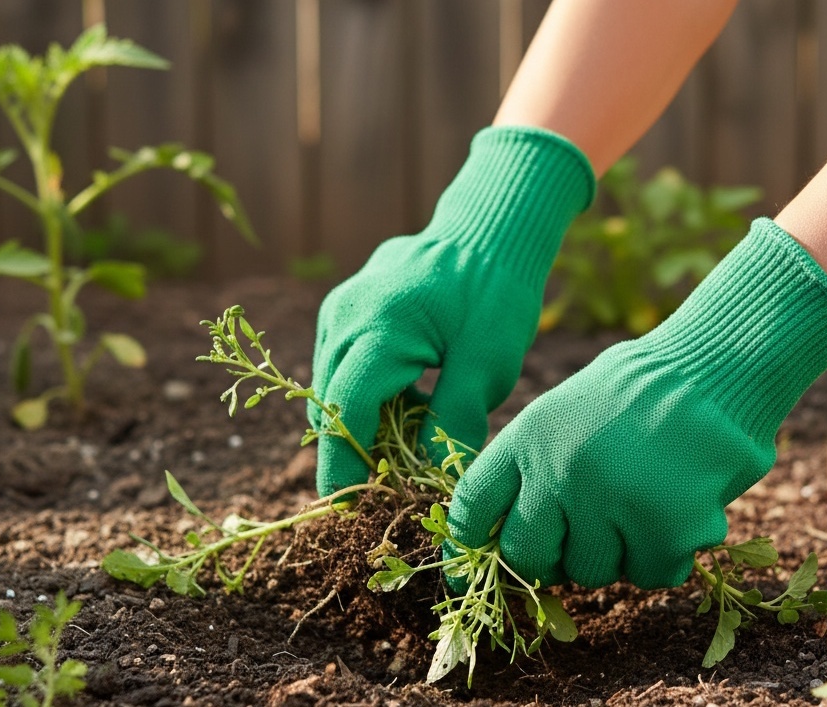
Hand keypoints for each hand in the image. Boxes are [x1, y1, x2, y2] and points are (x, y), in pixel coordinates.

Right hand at [311, 126, 594, 496]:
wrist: (490, 230)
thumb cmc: (496, 294)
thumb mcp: (487, 365)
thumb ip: (453, 422)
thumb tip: (425, 477)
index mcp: (379, 330)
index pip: (346, 413)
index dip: (344, 465)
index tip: (348, 509)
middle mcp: (345, 317)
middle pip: (331, 403)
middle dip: (351, 450)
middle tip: (384, 490)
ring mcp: (340, 309)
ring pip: (333, 386)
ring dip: (361, 421)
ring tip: (405, 446)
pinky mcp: (346, 309)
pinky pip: (342, 365)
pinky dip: (366, 394)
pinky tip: (407, 405)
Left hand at [447, 218, 826, 588]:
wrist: (715, 369)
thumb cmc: (641, 391)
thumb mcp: (566, 410)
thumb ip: (535, 465)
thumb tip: (511, 535)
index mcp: (528, 437)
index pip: (472, 504)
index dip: (474, 537)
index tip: (488, 551)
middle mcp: (557, 472)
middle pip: (526, 556)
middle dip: (551, 557)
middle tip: (584, 536)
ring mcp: (607, 502)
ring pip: (591, 572)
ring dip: (616, 552)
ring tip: (644, 504)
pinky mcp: (662, 528)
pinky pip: (650, 574)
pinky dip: (667, 555)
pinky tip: (681, 514)